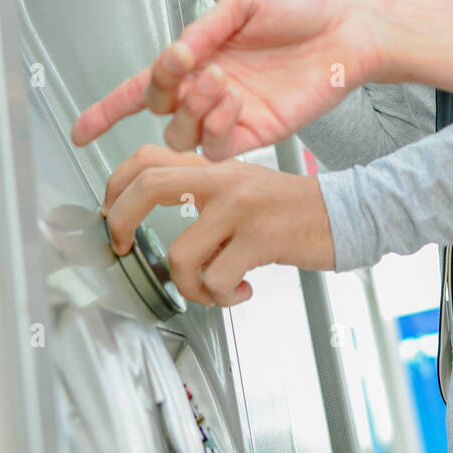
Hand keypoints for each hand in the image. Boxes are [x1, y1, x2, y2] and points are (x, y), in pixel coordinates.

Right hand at [72, 0, 389, 156]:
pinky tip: (234, 100)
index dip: (109, 109)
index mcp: (200, 53)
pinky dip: (215, 127)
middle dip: (162, 90)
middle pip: (157, 109)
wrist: (350, 25)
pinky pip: (217, 147)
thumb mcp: (244, 1)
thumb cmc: (304, 4)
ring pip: (181, 135)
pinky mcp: (257, 133)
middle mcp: (210, 87)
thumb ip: (204, 30)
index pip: (143, 87)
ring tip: (219, 82)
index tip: (81, 130)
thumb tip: (173, 55)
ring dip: (189, 109)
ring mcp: (232, 113)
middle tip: (190, 67)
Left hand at [101, 143, 334, 305]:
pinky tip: (240, 289)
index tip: (111, 213)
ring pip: (179, 254)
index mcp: (214, 166)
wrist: (342, 213)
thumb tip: (154, 221)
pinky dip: (222, 296)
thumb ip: (201, 193)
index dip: (116, 184)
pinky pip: (215, 280)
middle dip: (121, 222)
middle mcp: (224, 180)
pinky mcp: (260, 238)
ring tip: (213, 287)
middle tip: (124, 248)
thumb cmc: (290, 208)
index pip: (148, 156)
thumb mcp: (242, 185)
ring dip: (189, 286)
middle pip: (149, 186)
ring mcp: (241, 207)